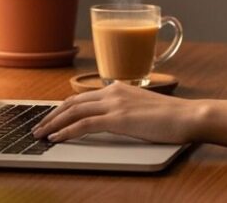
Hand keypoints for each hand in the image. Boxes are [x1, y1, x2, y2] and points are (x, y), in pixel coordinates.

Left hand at [32, 82, 194, 144]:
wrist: (188, 116)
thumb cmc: (172, 116)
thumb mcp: (143, 109)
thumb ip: (125, 110)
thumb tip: (112, 120)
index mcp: (119, 88)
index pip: (82, 97)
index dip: (62, 109)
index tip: (50, 118)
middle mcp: (113, 91)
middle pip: (72, 102)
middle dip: (51, 115)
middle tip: (37, 127)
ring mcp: (115, 104)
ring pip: (73, 112)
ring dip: (53, 124)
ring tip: (40, 134)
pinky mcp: (118, 118)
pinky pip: (84, 124)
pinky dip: (66, 131)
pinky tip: (56, 138)